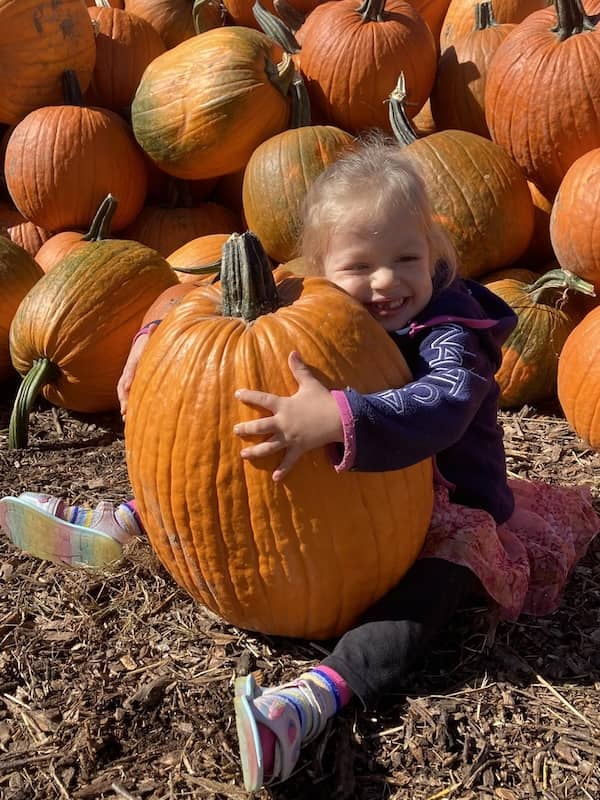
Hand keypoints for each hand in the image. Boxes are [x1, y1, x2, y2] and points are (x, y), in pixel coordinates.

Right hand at [118, 325, 156, 417]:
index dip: (128, 379)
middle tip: (125, 410)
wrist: (142, 344)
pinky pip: (127, 396)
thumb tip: (154, 326)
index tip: (127, 387)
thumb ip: (152, 334)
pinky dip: (127, 405)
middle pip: (123, 386)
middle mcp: (128, 371)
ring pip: (123, 393)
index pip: (130, 370)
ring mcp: (128, 378)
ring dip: (124, 404)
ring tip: (126, 417)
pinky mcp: (131, 384)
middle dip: (124, 398)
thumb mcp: (151, 339)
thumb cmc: (149, 343)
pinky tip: (130, 417)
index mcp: (134, 361)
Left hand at [233, 351, 343, 480]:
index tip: (237, 394)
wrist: (339, 418)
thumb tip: (292, 352)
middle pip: (259, 427)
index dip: (249, 396)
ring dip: (255, 451)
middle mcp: (283, 423)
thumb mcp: (310, 383)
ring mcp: (290, 437)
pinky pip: (289, 461)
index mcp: (284, 406)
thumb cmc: (323, 400)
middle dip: (246, 429)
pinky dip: (283, 470)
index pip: (262, 400)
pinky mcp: (299, 448)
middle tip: (236, 430)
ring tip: (243, 455)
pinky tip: (275, 479)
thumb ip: (298, 369)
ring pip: (268, 446)